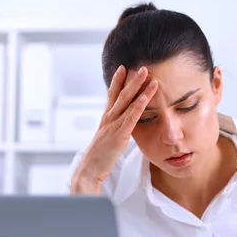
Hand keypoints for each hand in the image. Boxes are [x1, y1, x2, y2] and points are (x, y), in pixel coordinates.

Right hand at [70, 65, 157, 193]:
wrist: (89, 169)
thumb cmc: (99, 157)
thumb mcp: (106, 139)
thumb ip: (113, 129)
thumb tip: (121, 126)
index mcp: (106, 119)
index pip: (112, 95)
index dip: (117, 81)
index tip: (123, 67)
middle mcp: (109, 118)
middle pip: (121, 94)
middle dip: (131, 79)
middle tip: (141, 66)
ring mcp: (113, 126)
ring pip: (127, 103)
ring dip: (138, 88)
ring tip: (147, 75)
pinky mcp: (119, 135)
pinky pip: (130, 118)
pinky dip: (138, 107)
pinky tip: (145, 97)